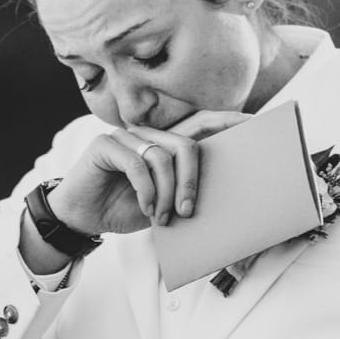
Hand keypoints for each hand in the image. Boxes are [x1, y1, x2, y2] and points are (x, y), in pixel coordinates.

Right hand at [49, 110, 249, 237]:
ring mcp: (127, 136)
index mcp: (167, 144)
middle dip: (193, 180)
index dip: (229, 121)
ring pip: (163, 156)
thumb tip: (223, 202)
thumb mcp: (163, 204)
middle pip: (187, 144)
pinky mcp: (106, 143)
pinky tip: (145, 208)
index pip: (204, 125)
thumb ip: (184, 193)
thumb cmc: (126, 209)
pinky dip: (146, 190)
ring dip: (166, 193)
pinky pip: (137, 162)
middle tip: (189, 210)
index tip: (256, 124)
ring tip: (161, 217)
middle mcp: (150, 134)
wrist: (83, 217)